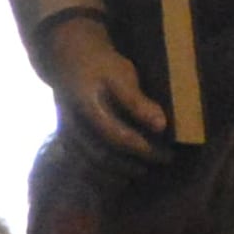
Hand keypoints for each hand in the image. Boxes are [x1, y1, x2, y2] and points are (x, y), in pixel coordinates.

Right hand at [37, 13, 174, 159]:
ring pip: (92, 163)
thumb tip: (161, 126)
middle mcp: (75, 127)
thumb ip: (137, 101)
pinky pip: (85, 162)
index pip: (118, 138)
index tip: (167, 154)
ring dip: (118, 172)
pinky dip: (104, 171)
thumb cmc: (98, 64)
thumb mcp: (120, 74)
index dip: (144, 149)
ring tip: (141, 171)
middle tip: (158, 163)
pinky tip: (120, 174)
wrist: (66, 59)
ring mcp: (68, 134)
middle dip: (133, 165)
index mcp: (88, 110)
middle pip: (104, 157)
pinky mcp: (68, 138)